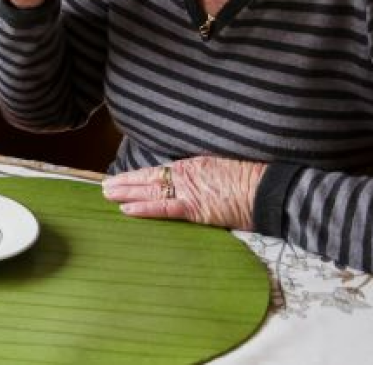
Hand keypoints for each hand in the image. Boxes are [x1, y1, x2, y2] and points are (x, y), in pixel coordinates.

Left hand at [101, 156, 266, 230]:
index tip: (123, 177)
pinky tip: (126, 209)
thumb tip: (196, 181)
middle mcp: (187, 174)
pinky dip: (144, 209)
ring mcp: (189, 190)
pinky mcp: (195, 208)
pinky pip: (164, 208)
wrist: (267, 189)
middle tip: (104, 185)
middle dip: (126, 182)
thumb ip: (204, 174)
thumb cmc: (251, 179)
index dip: (140, 175)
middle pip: (149, 178)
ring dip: (126, 193)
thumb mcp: (223, 168)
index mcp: (194, 164)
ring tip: (107, 194)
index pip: (160, 171)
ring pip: (150, 191)